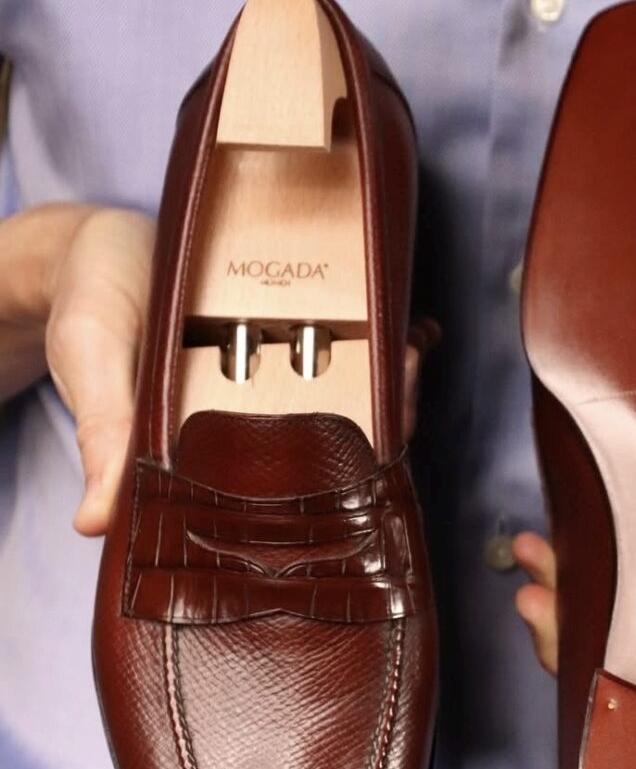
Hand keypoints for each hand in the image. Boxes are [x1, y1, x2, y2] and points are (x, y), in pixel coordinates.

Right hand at [0, 202, 422, 537]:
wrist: (90, 245)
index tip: (372, 450)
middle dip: (379, 411)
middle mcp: (254, 408)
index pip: (282, 472)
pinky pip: (340, 333)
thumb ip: (103, 435)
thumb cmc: (90, 309)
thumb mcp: (94, 367)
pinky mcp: (285, 321)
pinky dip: (375, 332)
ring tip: (413, 348)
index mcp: (214, 434)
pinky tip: (410, 325)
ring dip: (387, 371)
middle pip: (332, 424)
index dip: (332, 469)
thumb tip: (95, 523)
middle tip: (407, 376)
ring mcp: (273, 365)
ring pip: (347, 383)